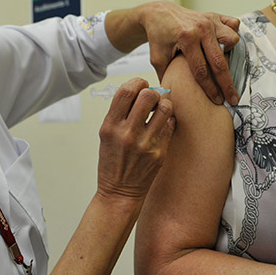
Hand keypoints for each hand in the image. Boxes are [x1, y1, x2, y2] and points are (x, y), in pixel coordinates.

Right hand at [96, 78, 175, 201]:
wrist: (119, 192)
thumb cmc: (112, 161)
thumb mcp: (106, 134)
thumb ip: (119, 112)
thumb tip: (137, 90)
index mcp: (111, 126)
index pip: (126, 91)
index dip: (136, 82)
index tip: (141, 84)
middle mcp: (128, 134)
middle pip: (148, 95)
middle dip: (152, 91)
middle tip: (151, 97)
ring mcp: (145, 144)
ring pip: (165, 108)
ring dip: (163, 104)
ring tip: (159, 109)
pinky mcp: (159, 153)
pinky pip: (170, 125)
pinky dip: (167, 121)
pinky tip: (161, 125)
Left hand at [140, 1, 239, 105]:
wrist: (158, 13)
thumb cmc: (158, 37)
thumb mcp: (157, 59)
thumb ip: (166, 78)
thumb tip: (172, 100)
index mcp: (186, 38)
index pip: (201, 70)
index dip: (210, 89)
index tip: (217, 101)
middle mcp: (201, 28)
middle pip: (219, 61)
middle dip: (227, 83)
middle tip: (233, 98)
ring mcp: (210, 20)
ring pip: (231, 39)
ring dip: (229, 53)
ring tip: (221, 61)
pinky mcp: (215, 15)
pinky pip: (233, 24)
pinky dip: (231, 34)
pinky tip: (223, 44)